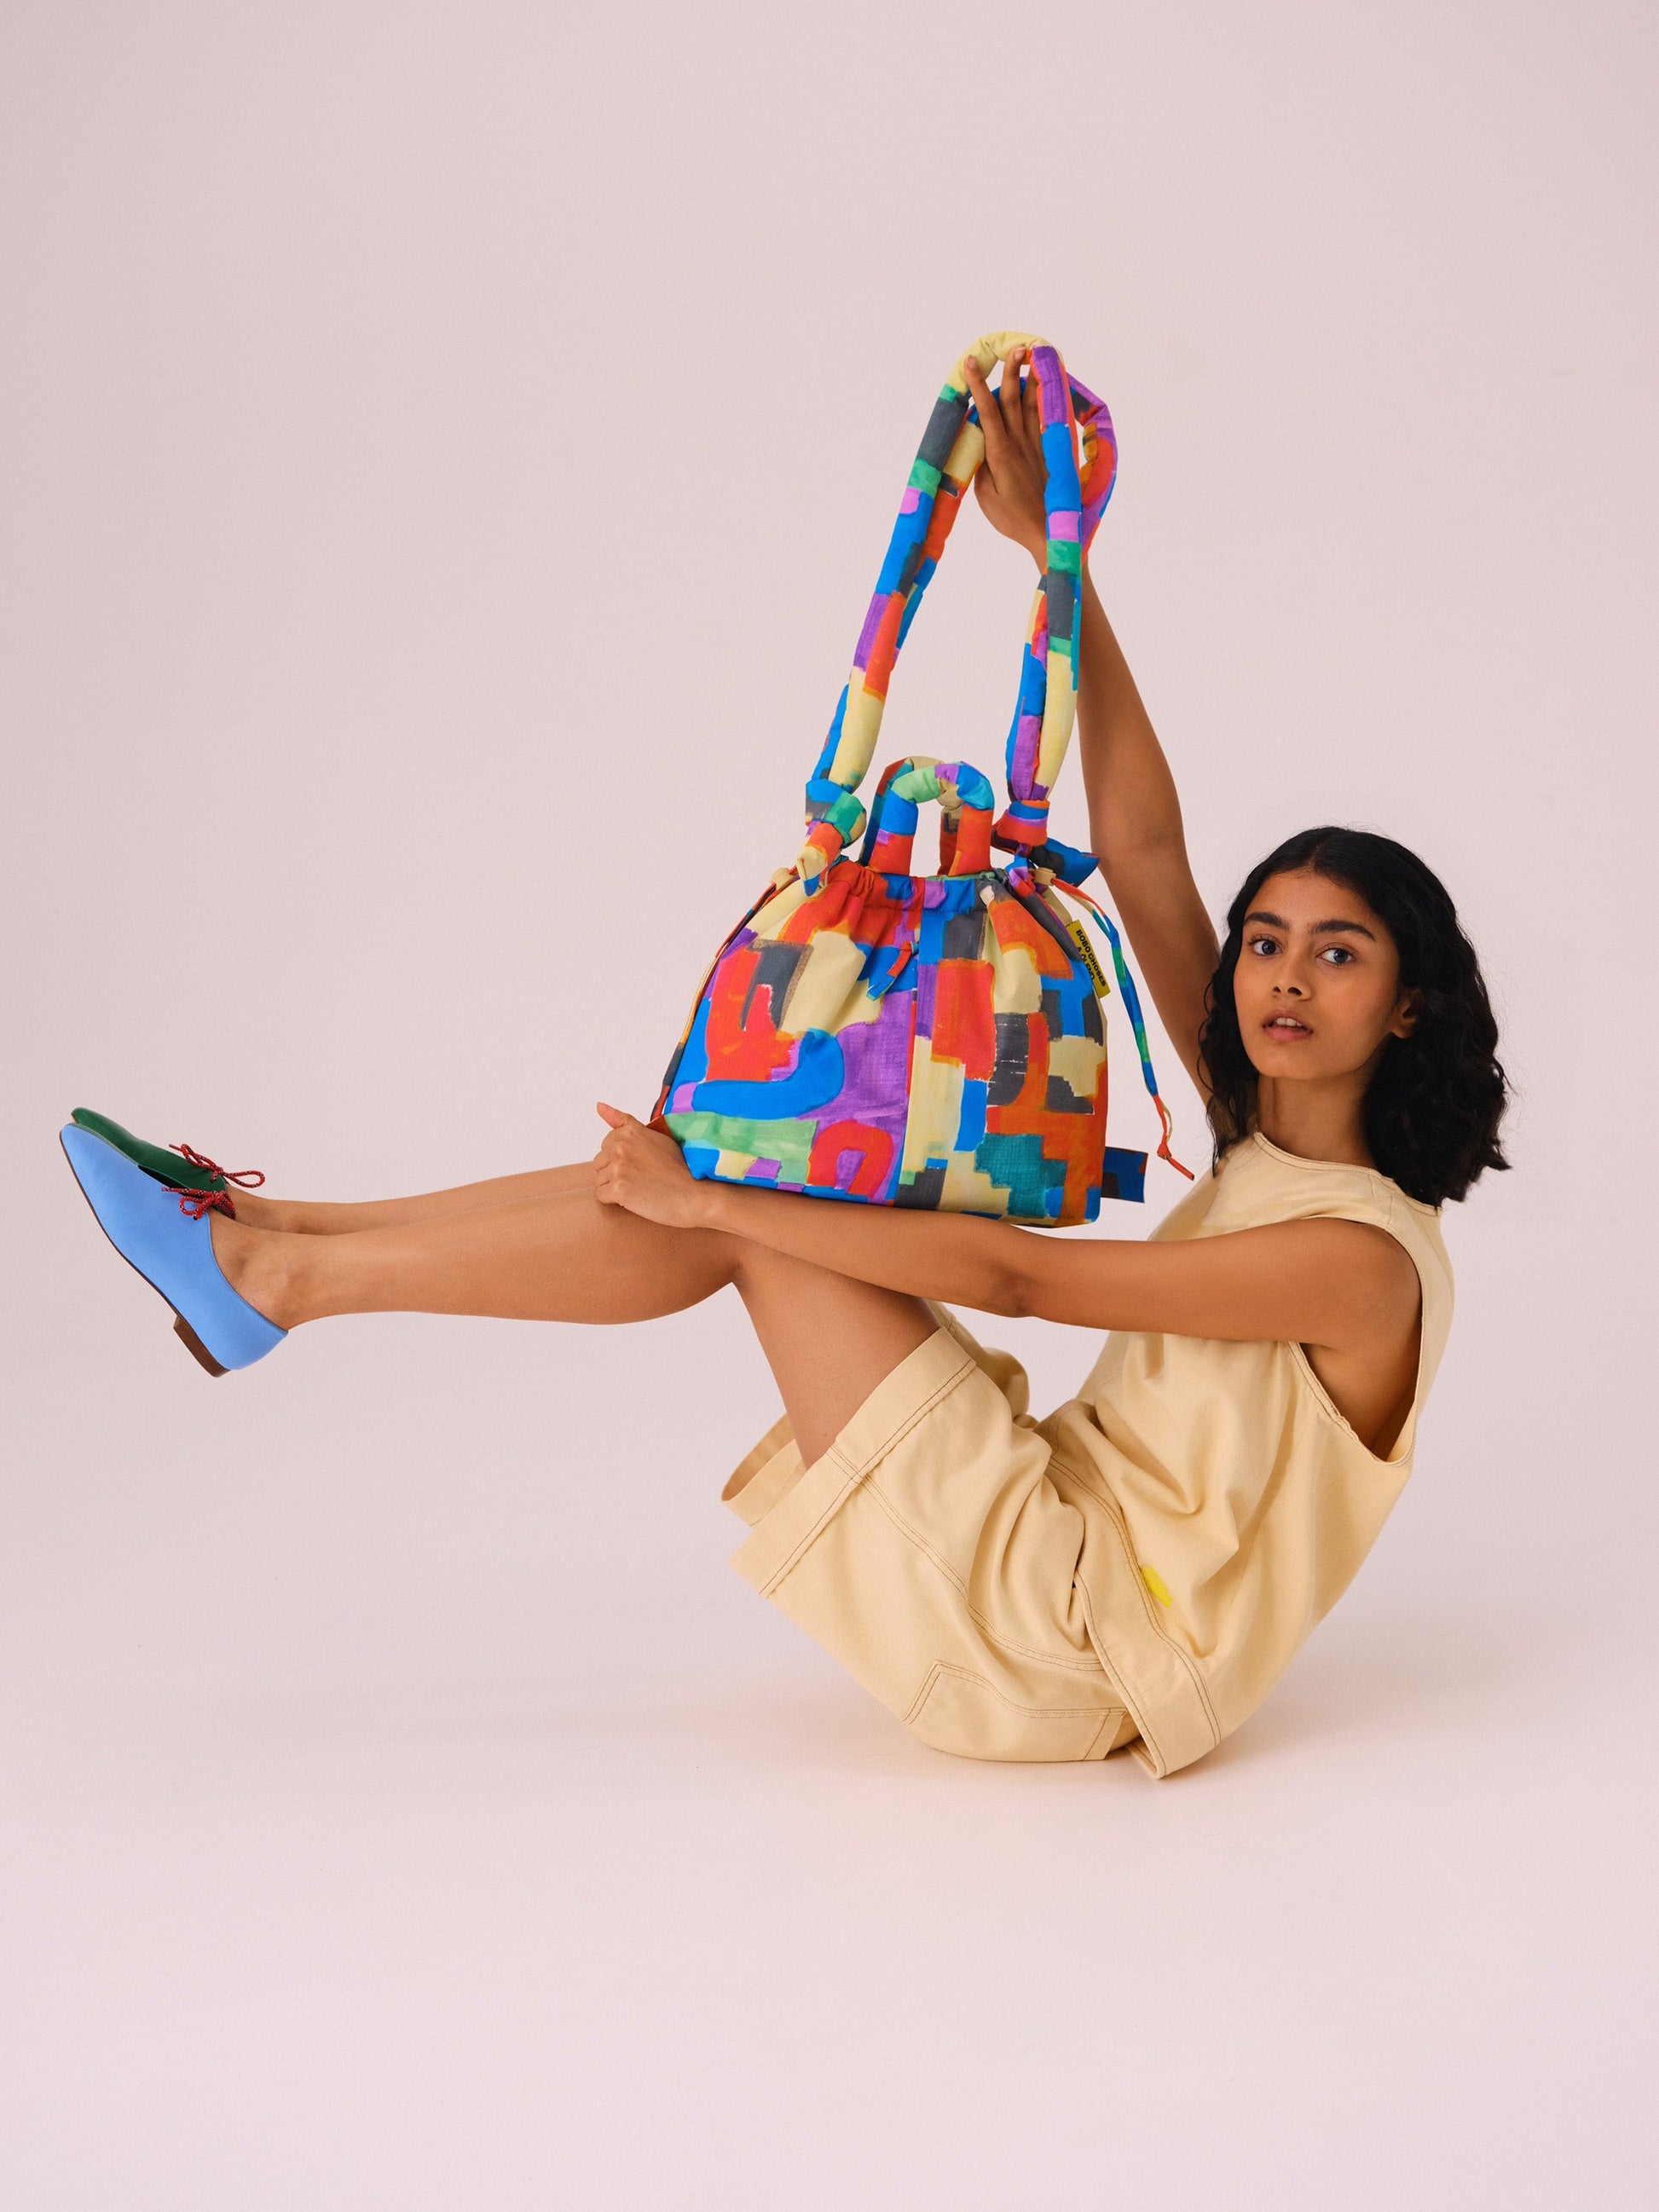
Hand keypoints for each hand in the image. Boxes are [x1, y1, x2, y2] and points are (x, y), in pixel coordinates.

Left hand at [594, 1104, 708, 1228]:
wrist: (696, 1194)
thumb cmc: (680, 1168)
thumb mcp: (654, 1137)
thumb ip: (625, 1122)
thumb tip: (598, 1105)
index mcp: (630, 1132)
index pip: (606, 1145)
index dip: (622, 1158)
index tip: (641, 1164)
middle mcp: (621, 1146)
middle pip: (600, 1163)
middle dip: (616, 1172)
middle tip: (642, 1178)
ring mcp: (619, 1167)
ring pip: (600, 1180)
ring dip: (615, 1187)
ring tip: (640, 1188)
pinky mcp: (619, 1189)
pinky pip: (602, 1195)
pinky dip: (615, 1201)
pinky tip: (635, 1198)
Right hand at [960, 348, 1050, 567]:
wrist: (1048, 534)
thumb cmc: (1012, 520)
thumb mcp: (987, 497)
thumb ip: (983, 465)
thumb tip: (981, 440)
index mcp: (1001, 454)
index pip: (988, 412)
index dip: (978, 386)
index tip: (971, 363)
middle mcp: (1021, 444)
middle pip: (1014, 400)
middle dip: (1012, 372)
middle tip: (1016, 346)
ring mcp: (1038, 446)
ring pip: (1034, 405)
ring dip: (1032, 379)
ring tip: (1034, 355)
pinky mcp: (1050, 452)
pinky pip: (1048, 419)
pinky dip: (1047, 398)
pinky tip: (1047, 385)